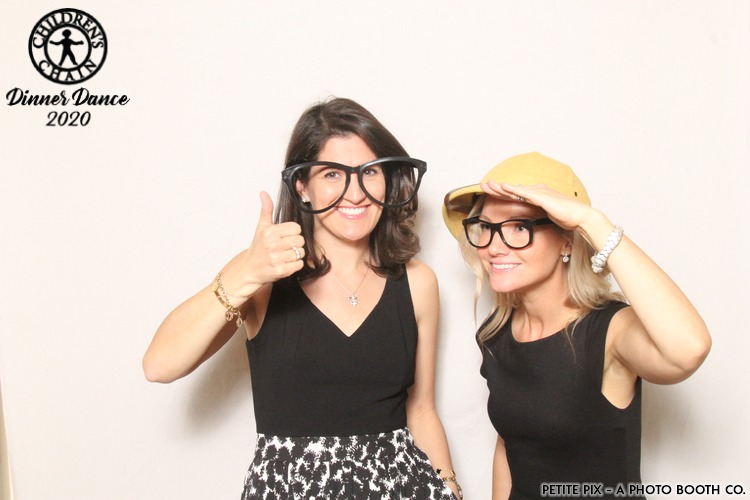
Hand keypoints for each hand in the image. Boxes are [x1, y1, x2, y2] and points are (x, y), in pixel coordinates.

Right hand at [220, 192, 305, 297]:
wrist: (249, 269)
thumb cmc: (258, 247)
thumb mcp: (261, 226)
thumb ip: (266, 210)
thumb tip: (263, 193)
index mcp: (270, 232)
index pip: (297, 228)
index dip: (292, 232)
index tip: (284, 237)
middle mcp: (273, 244)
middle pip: (300, 240)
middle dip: (294, 244)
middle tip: (284, 247)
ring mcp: (277, 258)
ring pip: (301, 252)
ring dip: (295, 255)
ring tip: (284, 255)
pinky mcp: (281, 270)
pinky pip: (299, 264)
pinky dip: (295, 265)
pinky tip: (285, 263)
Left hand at [481, 180, 598, 230]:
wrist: (581, 218)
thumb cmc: (567, 218)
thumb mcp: (547, 217)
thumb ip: (537, 216)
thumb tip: (529, 221)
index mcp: (537, 196)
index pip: (516, 195)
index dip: (502, 193)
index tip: (489, 193)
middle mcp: (537, 191)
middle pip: (512, 190)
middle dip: (496, 188)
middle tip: (483, 185)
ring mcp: (539, 193)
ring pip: (515, 190)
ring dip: (500, 187)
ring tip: (488, 184)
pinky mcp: (542, 197)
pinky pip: (523, 193)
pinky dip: (512, 190)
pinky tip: (502, 187)